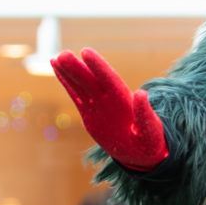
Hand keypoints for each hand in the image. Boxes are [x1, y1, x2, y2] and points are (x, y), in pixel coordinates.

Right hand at [52, 47, 169, 169]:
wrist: (141, 152)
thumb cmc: (149, 142)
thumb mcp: (150, 131)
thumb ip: (144, 114)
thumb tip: (141, 93)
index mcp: (124, 100)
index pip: (109, 80)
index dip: (98, 66)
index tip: (86, 52)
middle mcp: (110, 98)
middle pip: (92, 80)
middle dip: (78, 68)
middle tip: (64, 54)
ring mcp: (98, 104)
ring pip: (81, 85)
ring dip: (69, 71)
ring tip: (56, 57)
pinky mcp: (89, 113)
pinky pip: (76, 95)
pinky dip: (66, 82)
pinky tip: (57, 69)